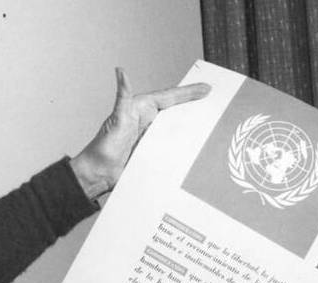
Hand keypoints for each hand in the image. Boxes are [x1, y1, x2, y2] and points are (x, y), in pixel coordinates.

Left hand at [70, 68, 209, 201]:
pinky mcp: (154, 152)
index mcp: (142, 108)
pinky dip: (185, 145)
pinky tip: (198, 146)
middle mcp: (149, 121)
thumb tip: (120, 71)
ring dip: (194, 126)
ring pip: (177, 129)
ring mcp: (152, 137)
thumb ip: (122, 95)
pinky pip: (173, 146)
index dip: (189, 92)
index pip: (170, 97)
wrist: (99, 174)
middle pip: (177, 111)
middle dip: (196, 106)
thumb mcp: (117, 118)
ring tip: (214, 122)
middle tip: (218, 101)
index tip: (207, 88)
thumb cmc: (103, 146)